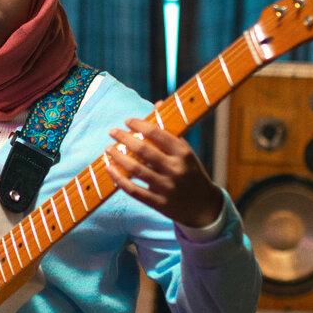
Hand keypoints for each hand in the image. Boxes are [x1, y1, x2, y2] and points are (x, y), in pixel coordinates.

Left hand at [105, 117, 224, 230]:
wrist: (204, 207)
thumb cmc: (192, 174)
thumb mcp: (187, 152)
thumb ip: (171, 131)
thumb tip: (157, 104)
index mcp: (183, 153)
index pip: (157, 133)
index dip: (139, 124)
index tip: (128, 121)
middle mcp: (175, 169)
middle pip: (143, 150)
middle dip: (124, 138)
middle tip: (112, 132)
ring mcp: (167, 187)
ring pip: (136, 170)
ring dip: (119, 157)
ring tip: (109, 149)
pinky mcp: (159, 203)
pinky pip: (133, 190)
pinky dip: (119, 179)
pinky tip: (110, 169)